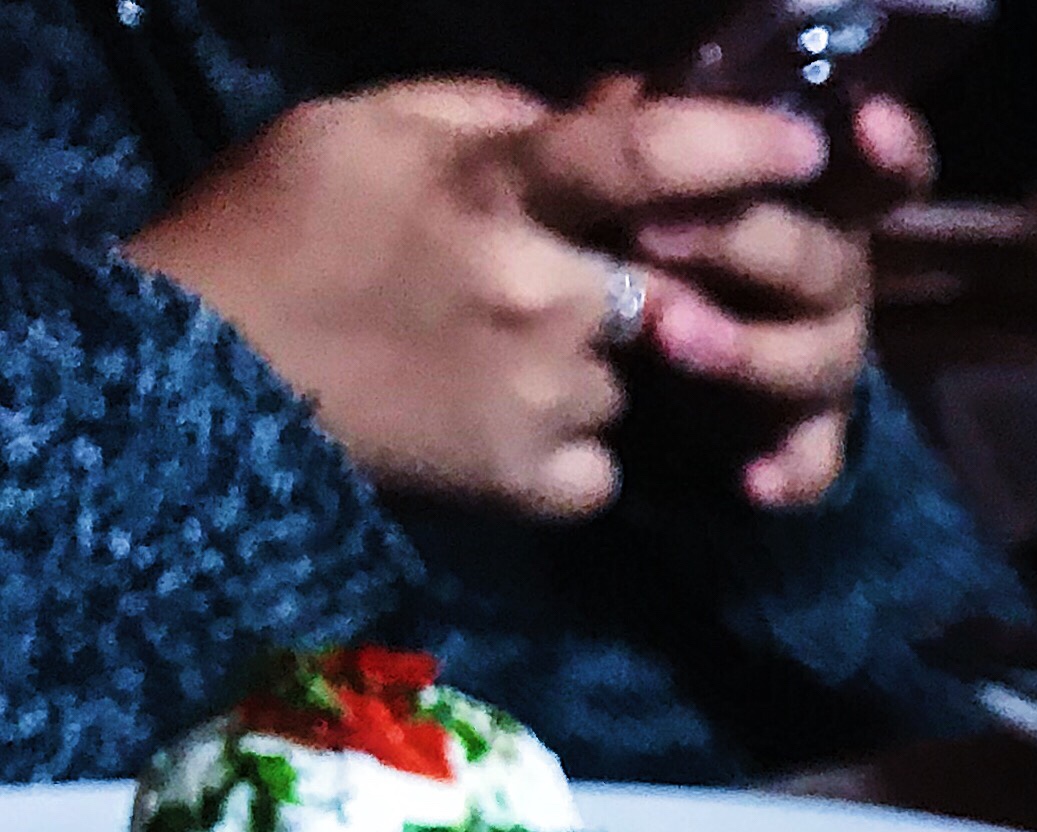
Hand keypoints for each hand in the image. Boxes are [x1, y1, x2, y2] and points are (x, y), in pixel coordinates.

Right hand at [129, 79, 827, 518]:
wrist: (203, 380)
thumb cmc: (277, 228)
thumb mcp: (368, 127)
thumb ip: (497, 116)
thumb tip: (605, 114)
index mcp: (495, 190)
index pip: (646, 156)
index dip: (736, 144)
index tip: (804, 146)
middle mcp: (544, 295)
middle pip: (678, 275)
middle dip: (669, 270)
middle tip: (594, 266)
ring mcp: (549, 397)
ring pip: (643, 369)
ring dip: (605, 355)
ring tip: (500, 345)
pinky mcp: (537, 483)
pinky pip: (608, 458)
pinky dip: (574, 441)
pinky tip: (501, 414)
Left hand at [622, 97, 930, 507]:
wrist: (633, 323)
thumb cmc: (652, 222)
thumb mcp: (646, 165)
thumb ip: (652, 133)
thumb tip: (627, 113)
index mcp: (813, 197)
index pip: (881, 170)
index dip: (892, 150)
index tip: (868, 126)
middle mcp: (836, 274)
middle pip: (823, 260)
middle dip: (742, 244)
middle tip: (652, 233)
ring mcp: (827, 356)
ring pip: (818, 359)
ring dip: (746, 349)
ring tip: (671, 340)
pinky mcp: (804, 430)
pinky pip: (817, 458)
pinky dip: (791, 472)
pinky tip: (755, 485)